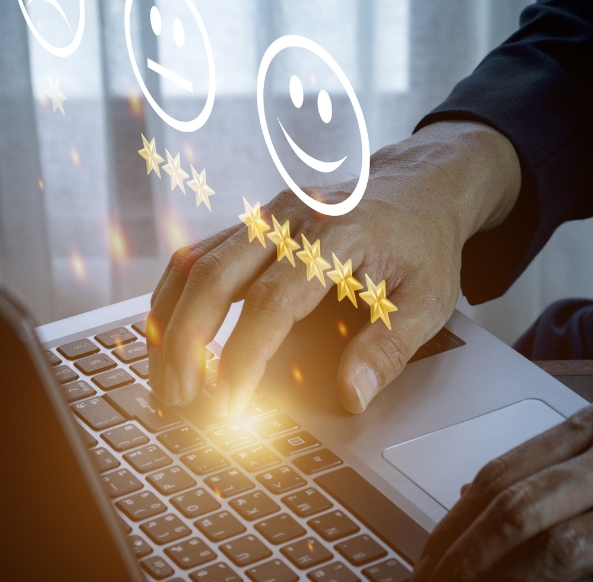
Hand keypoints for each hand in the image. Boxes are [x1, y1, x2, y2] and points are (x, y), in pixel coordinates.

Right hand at [148, 120, 520, 416]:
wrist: (420, 186)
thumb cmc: (422, 243)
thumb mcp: (427, 300)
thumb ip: (388, 349)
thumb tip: (352, 396)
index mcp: (336, 235)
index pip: (272, 303)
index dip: (243, 358)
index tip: (228, 405)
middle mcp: (291, 218)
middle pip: (214, 277)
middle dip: (187, 345)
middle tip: (180, 402)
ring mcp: (266, 215)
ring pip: (194, 263)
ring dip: (169, 323)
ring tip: (165, 381)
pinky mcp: (253, 222)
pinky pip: (197, 255)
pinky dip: (174, 298)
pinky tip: (166, 338)